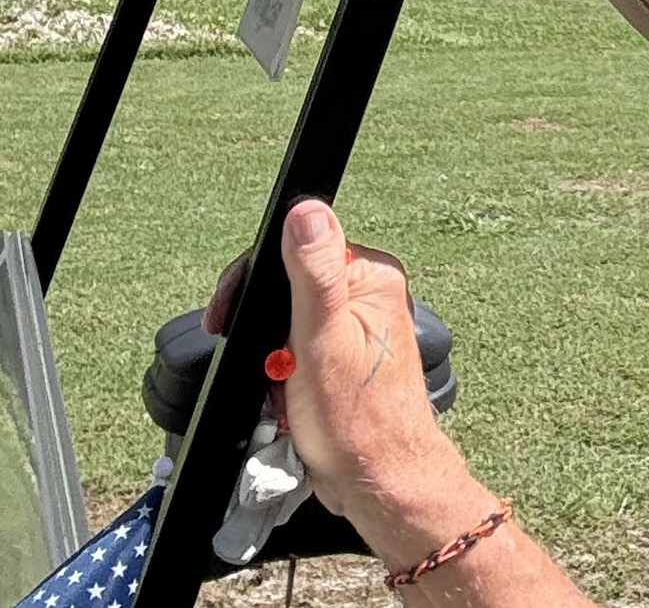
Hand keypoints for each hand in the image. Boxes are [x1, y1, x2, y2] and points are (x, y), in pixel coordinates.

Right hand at [274, 199, 478, 557]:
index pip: (296, 249)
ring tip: (286, 387)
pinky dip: (283, 376)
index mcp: (371, 277)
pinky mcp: (345, 357)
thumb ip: (314, 272)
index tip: (232, 316)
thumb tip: (307, 210)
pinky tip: (291, 397)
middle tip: (271, 367)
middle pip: (287, 289)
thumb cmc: (357, 420)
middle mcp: (369, 295)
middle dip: (266, 333)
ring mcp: (357, 327)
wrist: (376, 479)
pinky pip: (295, 353)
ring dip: (273, 358)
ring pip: (286, 325)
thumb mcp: (323, 338)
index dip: (255, 284)